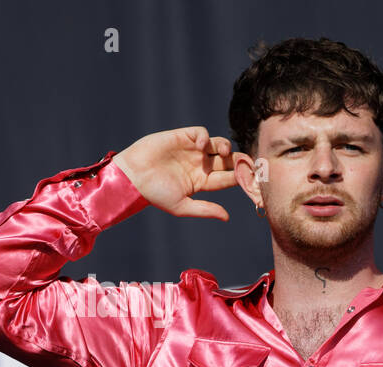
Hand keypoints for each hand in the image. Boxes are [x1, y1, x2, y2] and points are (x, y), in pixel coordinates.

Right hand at [112, 126, 236, 219]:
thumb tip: (227, 217)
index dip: (239, 177)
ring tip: (225, 152)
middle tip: (245, 162)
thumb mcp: (182, 206)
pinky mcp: (182, 137)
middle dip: (237, 160)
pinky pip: (201, 133)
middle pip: (226, 160)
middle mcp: (200, 165)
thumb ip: (205, 210)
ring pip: (218, 145)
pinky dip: (205, 137)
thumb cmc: (154, 194)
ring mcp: (192, 151)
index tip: (250, 178)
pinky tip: (202, 145)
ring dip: (225, 147)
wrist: (132, 177)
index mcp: (202, 182)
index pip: (227, 178)